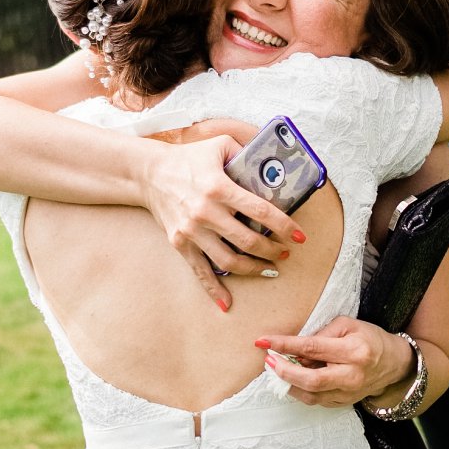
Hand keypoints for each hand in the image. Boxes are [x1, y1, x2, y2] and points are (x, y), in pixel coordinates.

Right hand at [141, 135, 303, 309]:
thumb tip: (273, 166)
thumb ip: (246, 153)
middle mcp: (205, 212)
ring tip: (269, 269)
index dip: (284, 226)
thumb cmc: (189, 158)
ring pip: (229, 261)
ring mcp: (191, 231)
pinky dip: (214, 291)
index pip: (260, 211)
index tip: (299, 236)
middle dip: (273, 250)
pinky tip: (227, 304)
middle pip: (248, 241)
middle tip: (285, 252)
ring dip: (254, 269)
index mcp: (218, 187)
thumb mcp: (219, 145)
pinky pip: (200, 272)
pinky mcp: (180, 244)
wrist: (149, 173)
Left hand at [255, 317, 412, 406]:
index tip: (264, 342)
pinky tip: (292, 379)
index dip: (285, 345)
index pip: (312, 348)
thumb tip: (296, 348)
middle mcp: (351, 375)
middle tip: (269, 360)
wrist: (394, 364)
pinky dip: (300, 391)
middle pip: (310, 379)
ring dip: (288, 383)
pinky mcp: (344, 403)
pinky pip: (316, 401)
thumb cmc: (369, 338)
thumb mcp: (348, 325)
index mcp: (354, 351)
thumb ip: (321, 334)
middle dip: (284, 371)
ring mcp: (348, 393)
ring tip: (277, 369)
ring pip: (311, 395)